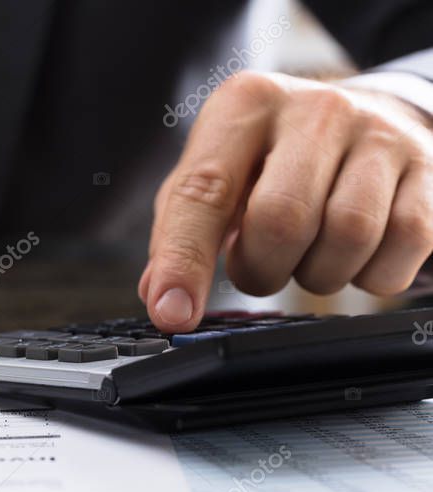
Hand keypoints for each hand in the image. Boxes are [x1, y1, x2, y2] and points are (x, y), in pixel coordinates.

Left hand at [141, 72, 432, 331]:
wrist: (369, 117)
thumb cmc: (274, 158)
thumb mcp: (217, 174)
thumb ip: (179, 230)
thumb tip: (160, 295)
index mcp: (245, 105)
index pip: (203, 192)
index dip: (183, 261)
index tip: (174, 312)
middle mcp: (315, 109)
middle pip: (281, 220)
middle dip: (262, 268)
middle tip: (260, 266)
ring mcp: (379, 134)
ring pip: (347, 235)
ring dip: (317, 273)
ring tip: (306, 256)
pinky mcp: (429, 167)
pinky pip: (402, 246)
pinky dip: (371, 274)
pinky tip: (354, 256)